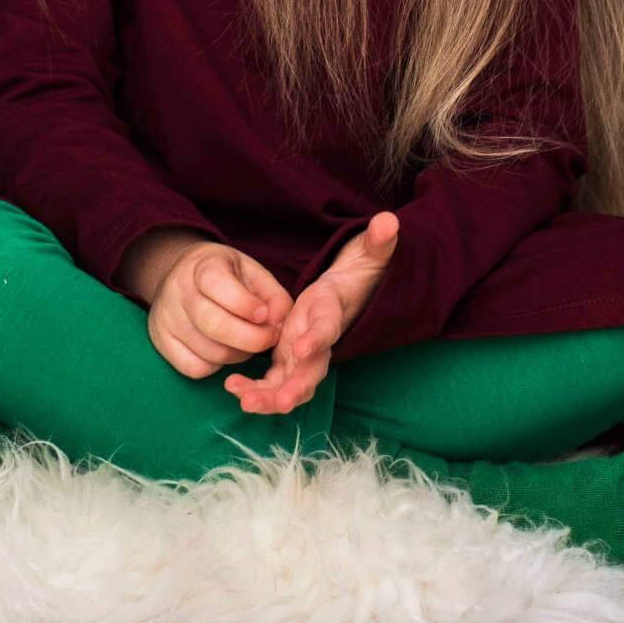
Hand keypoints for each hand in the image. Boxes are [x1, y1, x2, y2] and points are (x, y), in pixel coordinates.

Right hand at [127, 233, 291, 380]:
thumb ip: (273, 296)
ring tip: (247, 342)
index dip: (244, 304)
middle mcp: (176, 288)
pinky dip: (216, 367)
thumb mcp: (252, 273)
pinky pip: (194, 368)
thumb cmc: (226, 276)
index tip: (264, 314)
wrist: (183, 275)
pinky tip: (223, 350)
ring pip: (208, 351)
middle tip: (269, 338)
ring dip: (238, 354)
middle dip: (251, 338)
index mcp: (201, 264)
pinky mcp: (160, 341)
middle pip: (213, 324)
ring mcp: (165, 316)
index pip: (216, 284)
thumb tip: (278, 324)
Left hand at [224, 211, 399, 416]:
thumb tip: (390, 220)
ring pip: (290, 383)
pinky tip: (234, 390)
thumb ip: (377, 242)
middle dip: (293, 388)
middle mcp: (320, 342)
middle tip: (274, 402)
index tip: (301, 348)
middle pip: (310, 372)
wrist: (352, 293)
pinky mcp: (290, 356)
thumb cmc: (359, 274)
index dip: (317, 339)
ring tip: (243, 401)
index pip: (328, 329)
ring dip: (268, 396)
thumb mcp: (369, 255)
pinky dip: (258, 388)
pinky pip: (275, 379)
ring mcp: (305, 354)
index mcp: (333, 315)